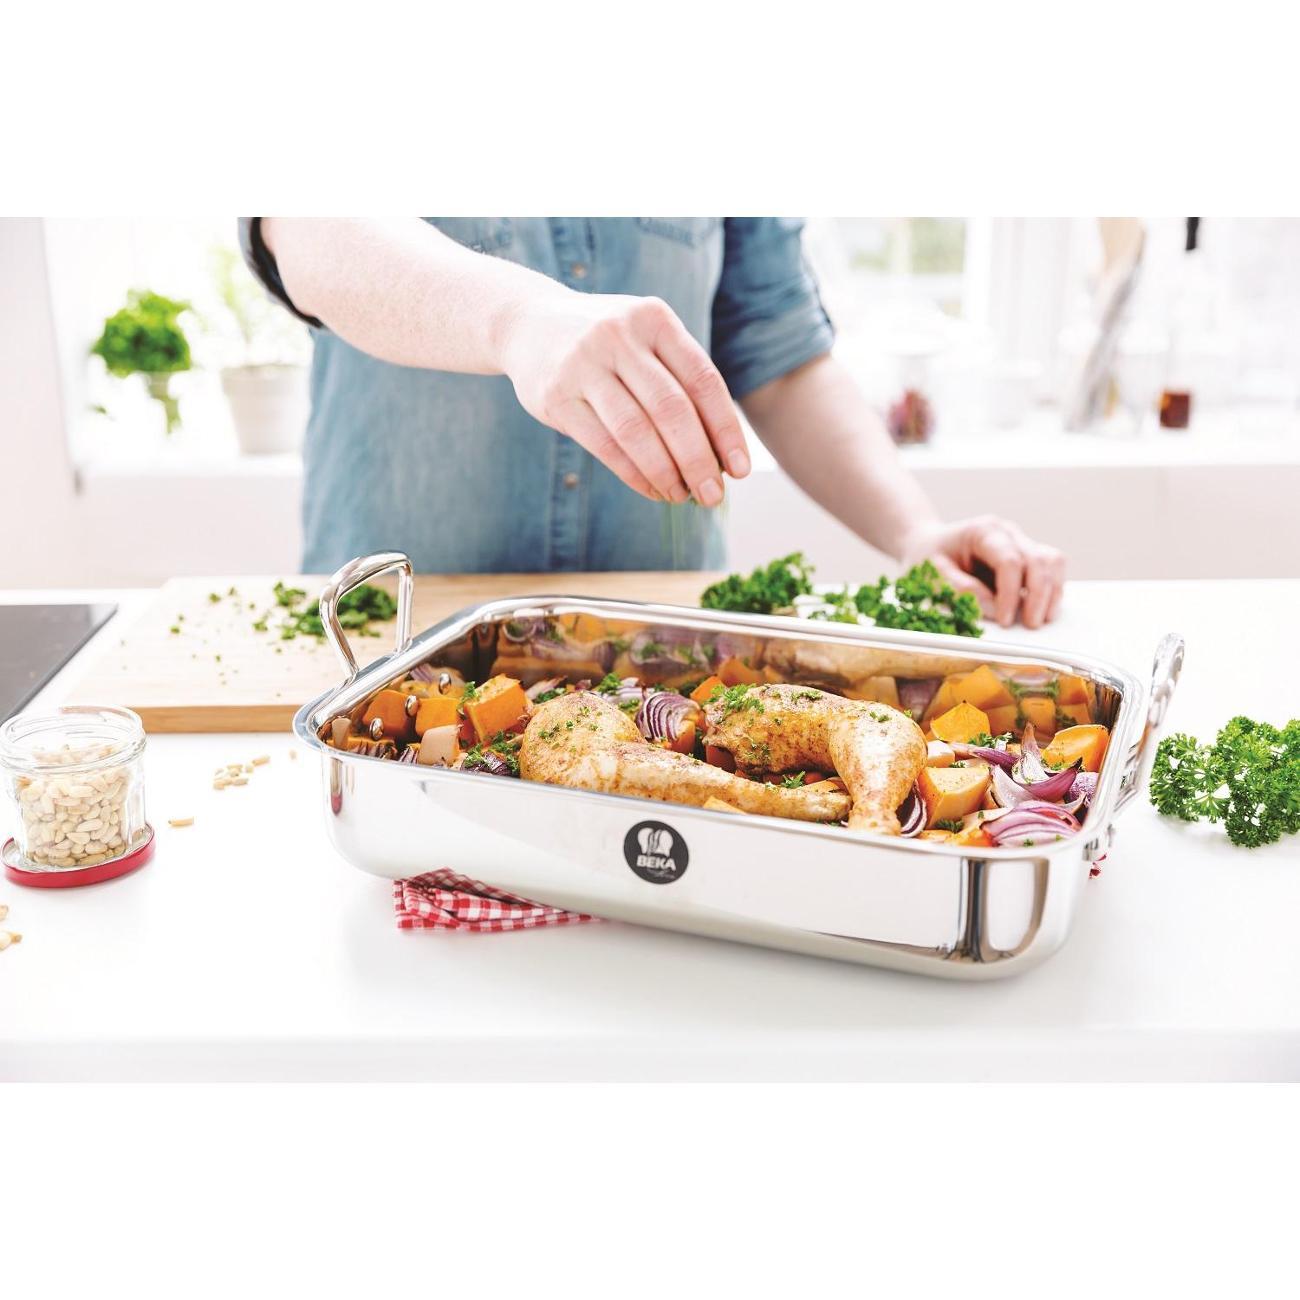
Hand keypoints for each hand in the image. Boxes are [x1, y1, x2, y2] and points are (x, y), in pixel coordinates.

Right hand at [500, 288, 749, 505]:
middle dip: (698, 460)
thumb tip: (721, 455)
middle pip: (672, 409)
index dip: (725, 430)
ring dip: (666, 473)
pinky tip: (653, 490)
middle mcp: (619, 335)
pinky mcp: (556, 396)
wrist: (529, 324)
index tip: (740, 470)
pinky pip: (605, 445)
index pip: (703, 381)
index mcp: (654, 319)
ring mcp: (583, 364)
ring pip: (636, 432)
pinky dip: (634, 474)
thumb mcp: (646, 341)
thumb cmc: (608, 344)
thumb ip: (680, 382)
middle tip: (713, 496)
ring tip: (682, 497)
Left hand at [898, 515, 1065, 629]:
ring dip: (1052, 591)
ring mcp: (1020, 541)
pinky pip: (1051, 568)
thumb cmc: (927, 559)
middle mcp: (1007, 532)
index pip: (1009, 560)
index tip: (1006, 620)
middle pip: (1038, 559)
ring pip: (1052, 560)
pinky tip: (1043, 609)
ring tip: (1043, 619)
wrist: (928, 545)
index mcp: (982, 531)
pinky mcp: (1026, 555)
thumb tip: (995, 609)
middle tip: (1031, 625)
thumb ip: (961, 590)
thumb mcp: (932, 575)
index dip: (1011, 593)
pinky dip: (1052, 589)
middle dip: (1039, 595)